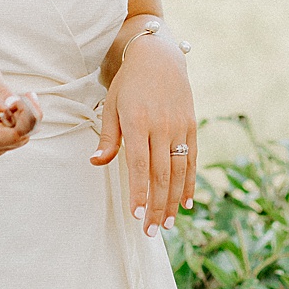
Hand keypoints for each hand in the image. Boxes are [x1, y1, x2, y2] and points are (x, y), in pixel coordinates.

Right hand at [0, 61, 38, 160]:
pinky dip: (16, 129)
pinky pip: (11, 144)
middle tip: (26, 96)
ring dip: (23, 123)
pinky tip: (5, 115)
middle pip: (11, 141)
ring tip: (10, 103)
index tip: (28, 99)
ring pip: (15, 142)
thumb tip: (16, 105)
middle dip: (28, 118)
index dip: (19, 123)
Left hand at [90, 30, 194, 235]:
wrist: (159, 58)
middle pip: (161, 173)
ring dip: (173, 200)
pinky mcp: (191, 126)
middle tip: (151, 231)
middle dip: (156, 205)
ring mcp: (179, 127)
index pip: (138, 164)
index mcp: (138, 121)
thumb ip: (107, 138)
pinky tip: (186, 202)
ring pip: (179, 170)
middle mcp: (161, 126)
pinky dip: (190, 182)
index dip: (138, 192)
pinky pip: (192, 159)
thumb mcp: (112, 106)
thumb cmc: (129, 84)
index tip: (136, 215)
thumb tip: (95, 162)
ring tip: (168, 224)